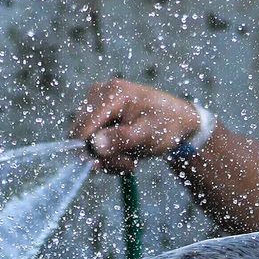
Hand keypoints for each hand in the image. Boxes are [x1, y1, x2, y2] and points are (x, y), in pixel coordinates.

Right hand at [69, 79, 206, 173]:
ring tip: (131, 158)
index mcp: (112, 93)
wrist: (177, 122)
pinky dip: (108, 155)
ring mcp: (96, 104)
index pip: (83, 127)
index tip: (109, 165)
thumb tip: (94, 146)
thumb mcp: (147, 134)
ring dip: (108, 159)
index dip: (90, 151)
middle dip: (104, 156)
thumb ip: (121, 139)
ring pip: (86, 143)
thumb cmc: (166, 125)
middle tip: (129, 163)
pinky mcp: (97, 116)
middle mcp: (99, 94)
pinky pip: (91, 144)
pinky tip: (125, 153)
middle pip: (81, 137)